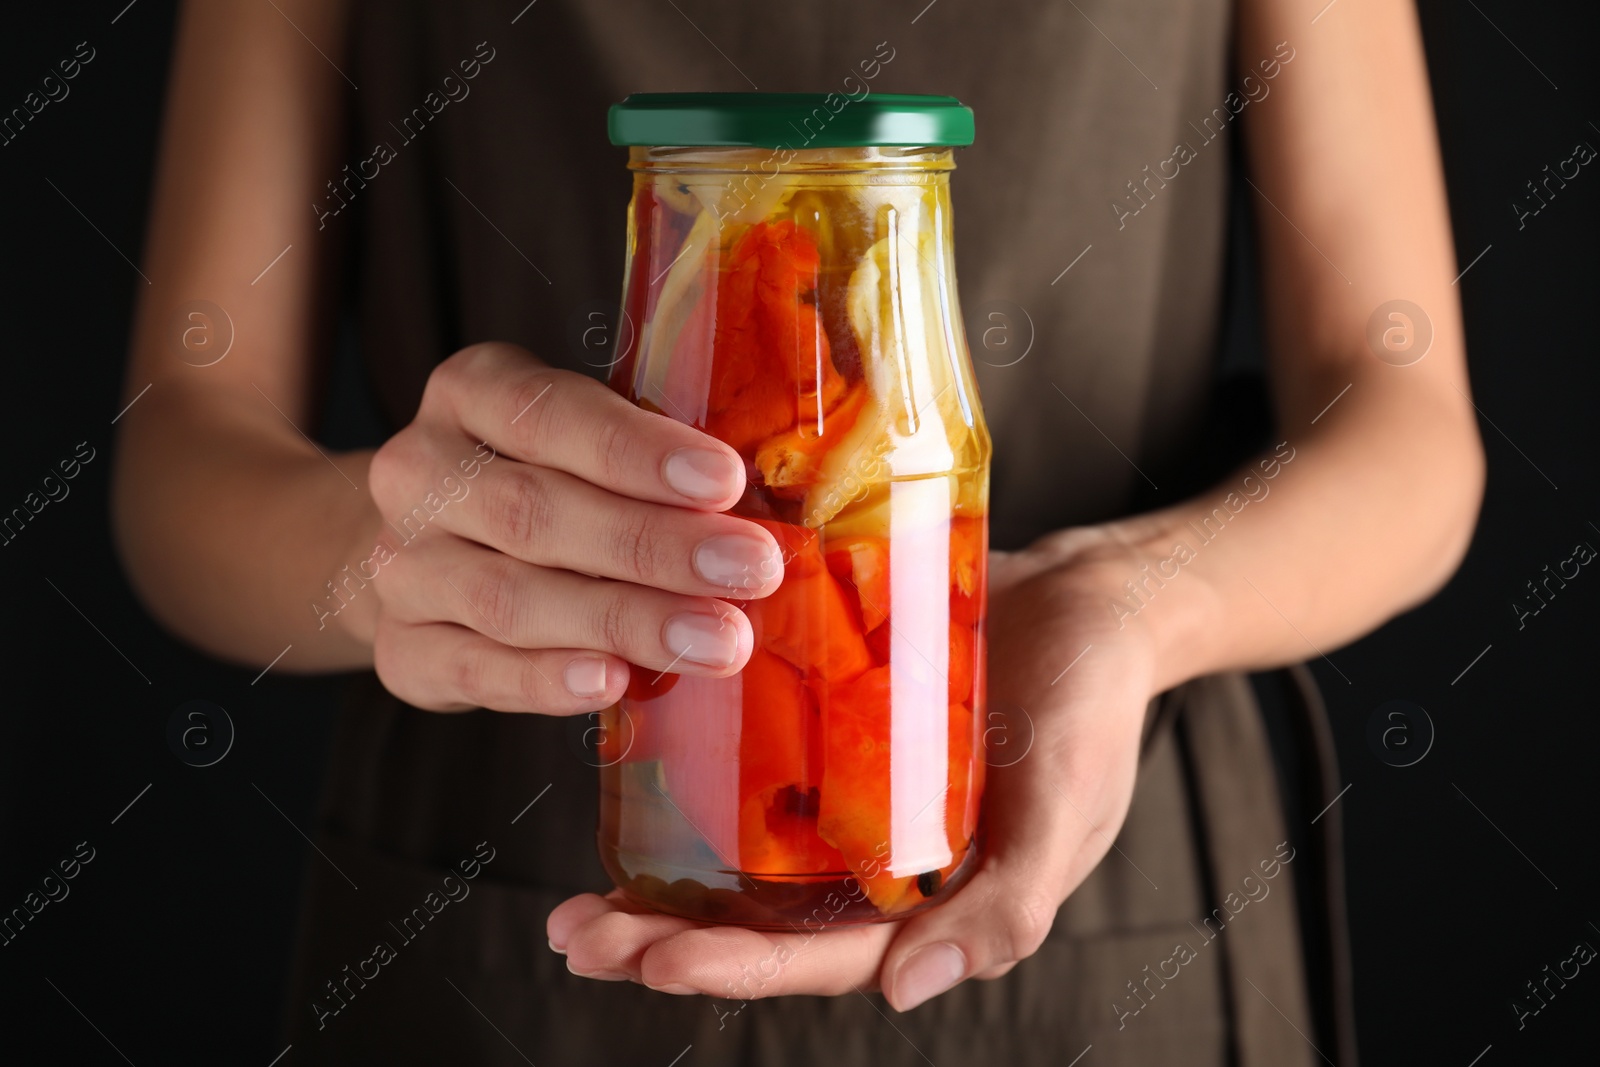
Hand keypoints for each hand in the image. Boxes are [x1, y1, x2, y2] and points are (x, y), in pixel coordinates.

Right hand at [351, 342, 785, 713]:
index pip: (548, 414)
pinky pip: (472, 669)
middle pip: (534, 513)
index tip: (725, 481)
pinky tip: (612, 683)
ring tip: (716, 640)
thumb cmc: (545, 481)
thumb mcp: (583, 441)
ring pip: (509, 598)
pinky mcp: (399, 647)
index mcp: (471, 392)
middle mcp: (419, 471)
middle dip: (654, 545)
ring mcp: (399, 563)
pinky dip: (544, 681)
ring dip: (623, 620)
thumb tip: (767, 506)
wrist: (425, 548)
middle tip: (750, 572)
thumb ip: (649, 459)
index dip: (637, 451)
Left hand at [547, 532, 1159, 1009]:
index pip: (816, 956)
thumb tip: (905, 993)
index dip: (733, 966)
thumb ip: (1002, 911)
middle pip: (756, 919)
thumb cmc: (1095, 711)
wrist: (1095, 600)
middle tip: (577, 934)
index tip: (651, 961)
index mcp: (926, 900)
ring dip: (661, 878)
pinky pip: (754, 762)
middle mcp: (872, 857)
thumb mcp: (1066, 815)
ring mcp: (845, 791)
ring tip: (580, 894)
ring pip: (739, 855)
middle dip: (665, 939)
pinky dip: (694, 783)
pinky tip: (628, 778)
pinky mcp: (828, 721)